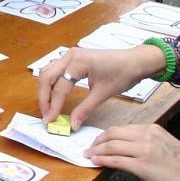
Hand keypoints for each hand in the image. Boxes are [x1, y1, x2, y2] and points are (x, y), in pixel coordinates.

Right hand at [38, 46, 164, 129]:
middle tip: (46, 115)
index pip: (59, 87)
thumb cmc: (122, 74)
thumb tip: (73, 125)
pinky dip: (51, 82)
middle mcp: (69, 55)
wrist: (135, 61)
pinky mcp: (72, 58)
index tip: (50, 121)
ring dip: (45, 89)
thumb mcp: (103, 93)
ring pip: (47, 71)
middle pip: (46, 77)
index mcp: (77, 62)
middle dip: (44, 97)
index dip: (54, 106)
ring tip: (48, 106)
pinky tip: (54, 93)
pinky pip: (55, 69)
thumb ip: (85, 109)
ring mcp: (69, 55)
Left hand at [85, 124, 179, 180]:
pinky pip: (117, 160)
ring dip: (97, 151)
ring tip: (89, 154)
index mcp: (153, 129)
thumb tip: (128, 147)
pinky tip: (96, 162)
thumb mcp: (166, 146)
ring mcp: (144, 150)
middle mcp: (147, 136)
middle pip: (113, 133)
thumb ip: (148, 143)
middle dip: (98, 140)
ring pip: (112, 146)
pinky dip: (103, 160)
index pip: (122, 128)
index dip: (107, 134)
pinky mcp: (143, 166)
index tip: (99, 140)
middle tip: (90, 146)